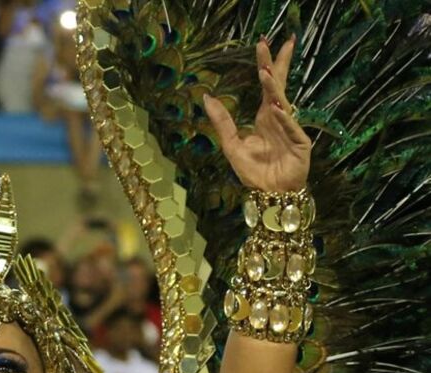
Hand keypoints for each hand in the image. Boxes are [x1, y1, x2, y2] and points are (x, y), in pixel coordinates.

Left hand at [203, 35, 311, 191]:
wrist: (269, 194)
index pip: (267, 86)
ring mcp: (291, 130)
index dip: (266, 65)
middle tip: (278, 42)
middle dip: (278, 65)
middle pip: (279, 87)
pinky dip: (284, 119)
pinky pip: (291, 129)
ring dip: (274, 89)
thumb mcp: (231, 145)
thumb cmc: (254, 172)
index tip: (263, 44)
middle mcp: (279, 119)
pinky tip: (275, 108)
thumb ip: (221, 121)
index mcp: (265, 117)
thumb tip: (206, 97)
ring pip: (283, 105)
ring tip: (265, 73)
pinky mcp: (300, 144)